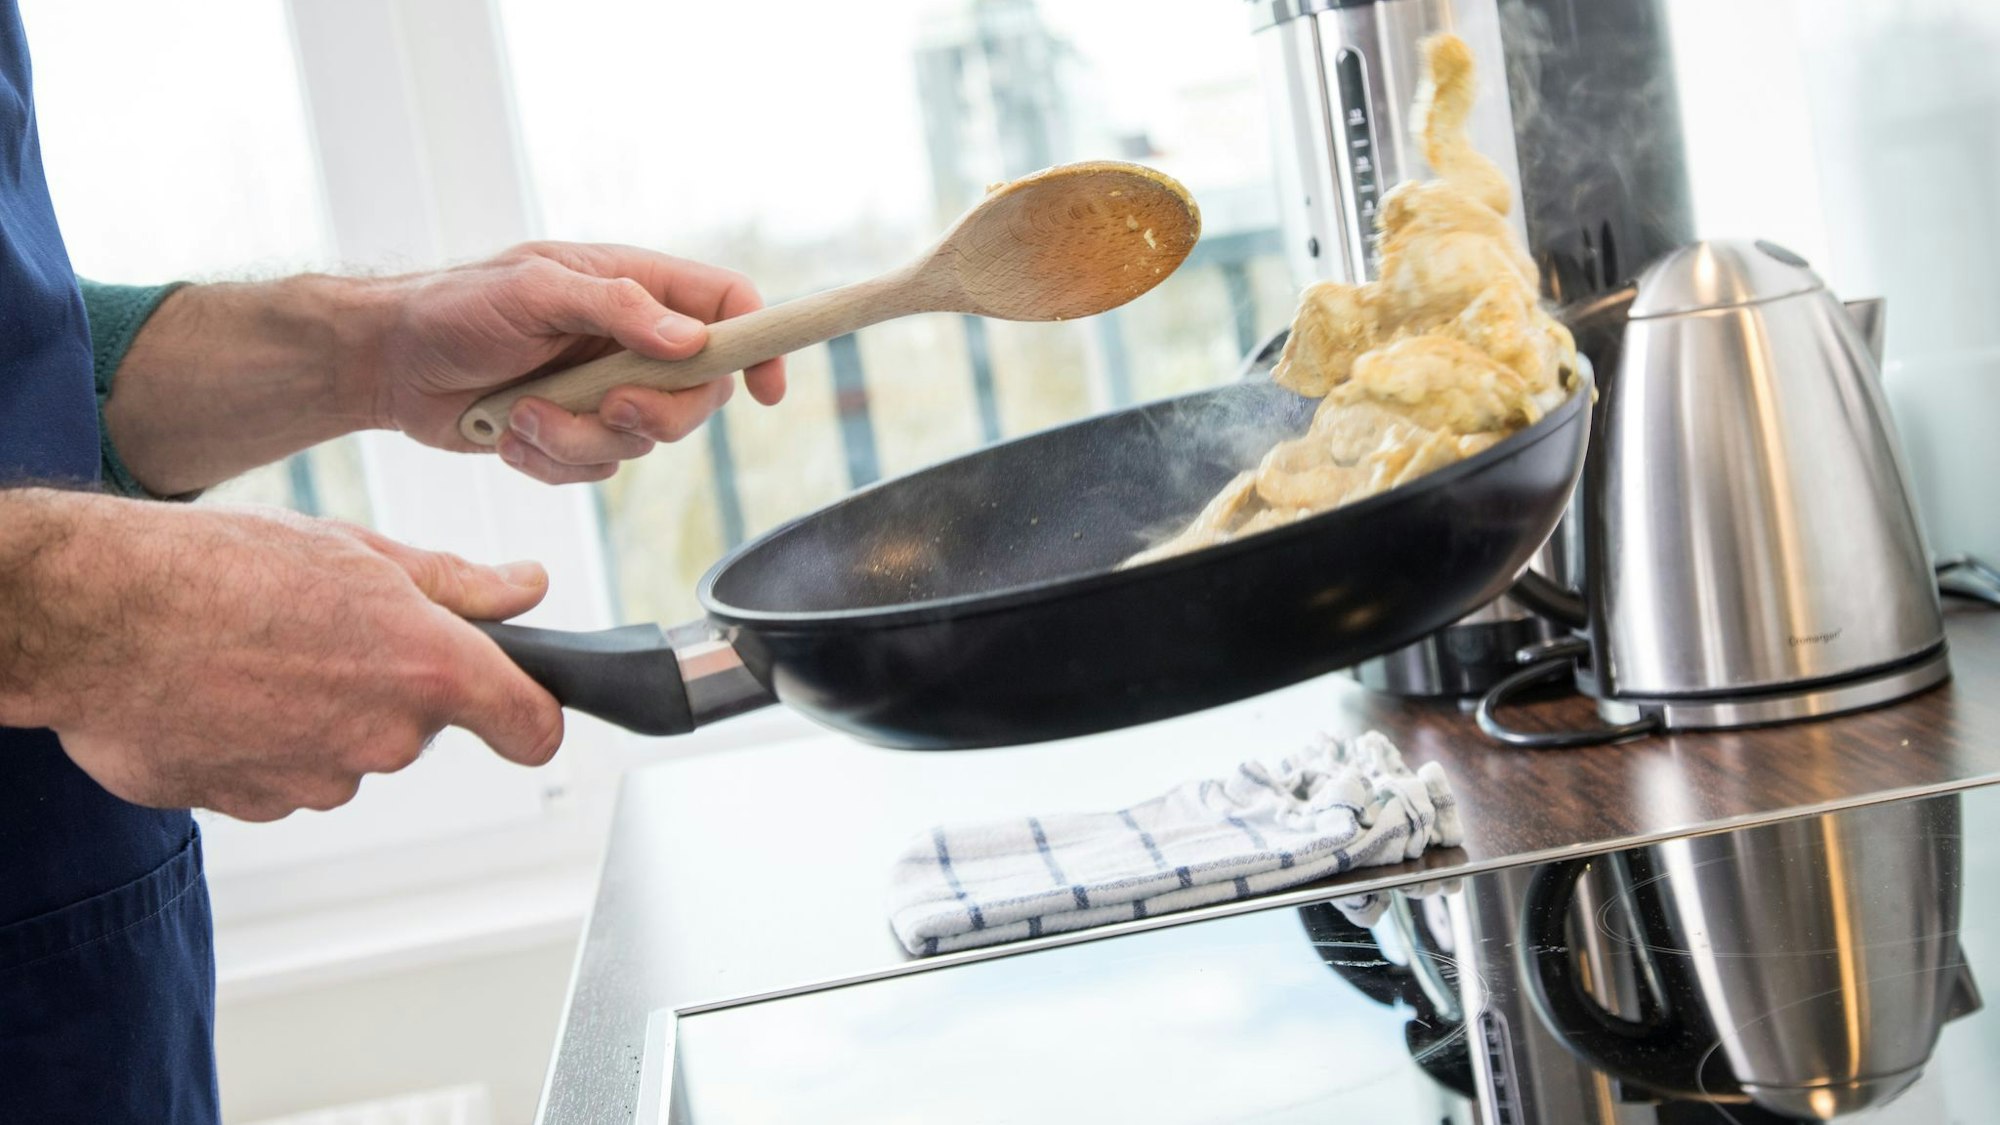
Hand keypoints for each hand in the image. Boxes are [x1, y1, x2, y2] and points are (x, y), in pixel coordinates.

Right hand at [22, 494, 563, 821]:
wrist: (94, 617)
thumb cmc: (220, 568)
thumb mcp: (358, 550)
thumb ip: (456, 583)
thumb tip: (527, 588)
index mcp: (428, 667)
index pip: (530, 725)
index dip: (532, 717)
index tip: (524, 712)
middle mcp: (386, 737)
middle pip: (419, 726)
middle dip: (387, 686)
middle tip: (321, 632)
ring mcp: (319, 781)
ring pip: (347, 752)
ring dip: (319, 714)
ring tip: (255, 655)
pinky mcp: (257, 807)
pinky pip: (283, 776)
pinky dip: (262, 743)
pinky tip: (218, 692)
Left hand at [373, 242, 787, 483]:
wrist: (386, 364)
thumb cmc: (453, 308)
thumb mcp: (532, 289)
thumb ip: (615, 307)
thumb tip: (691, 338)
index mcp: (634, 287)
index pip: (728, 306)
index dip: (761, 344)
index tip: (767, 389)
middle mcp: (631, 340)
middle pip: (699, 395)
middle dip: (654, 415)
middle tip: (608, 406)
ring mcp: (603, 391)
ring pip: (641, 444)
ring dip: (579, 438)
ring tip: (523, 412)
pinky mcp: (572, 434)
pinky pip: (595, 469)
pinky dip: (550, 460)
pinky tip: (510, 432)